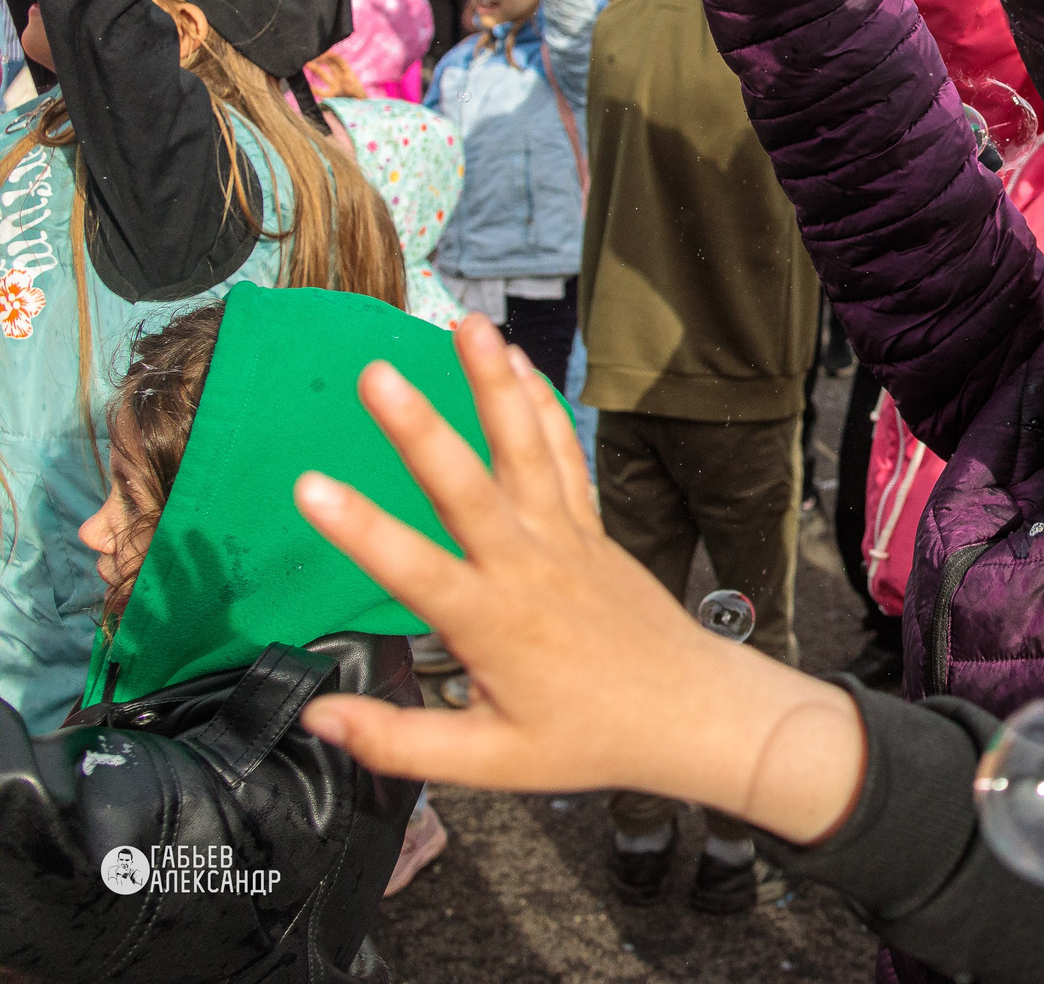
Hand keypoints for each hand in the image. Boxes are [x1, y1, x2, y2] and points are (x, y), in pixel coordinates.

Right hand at [292, 316, 865, 842]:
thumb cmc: (588, 738)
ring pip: (526, 448)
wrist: (689, 711)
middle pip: (469, 488)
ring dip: (494, 383)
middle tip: (377, 375)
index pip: (415, 572)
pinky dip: (541, 404)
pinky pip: (564, 453)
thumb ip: (399, 743)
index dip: (361, 531)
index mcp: (492, 625)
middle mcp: (527, 567)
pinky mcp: (590, 525)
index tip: (309, 487)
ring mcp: (564, 537)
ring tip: (466, 324)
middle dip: (420, 429)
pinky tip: (517, 361)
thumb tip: (317, 718)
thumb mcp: (489, 765)